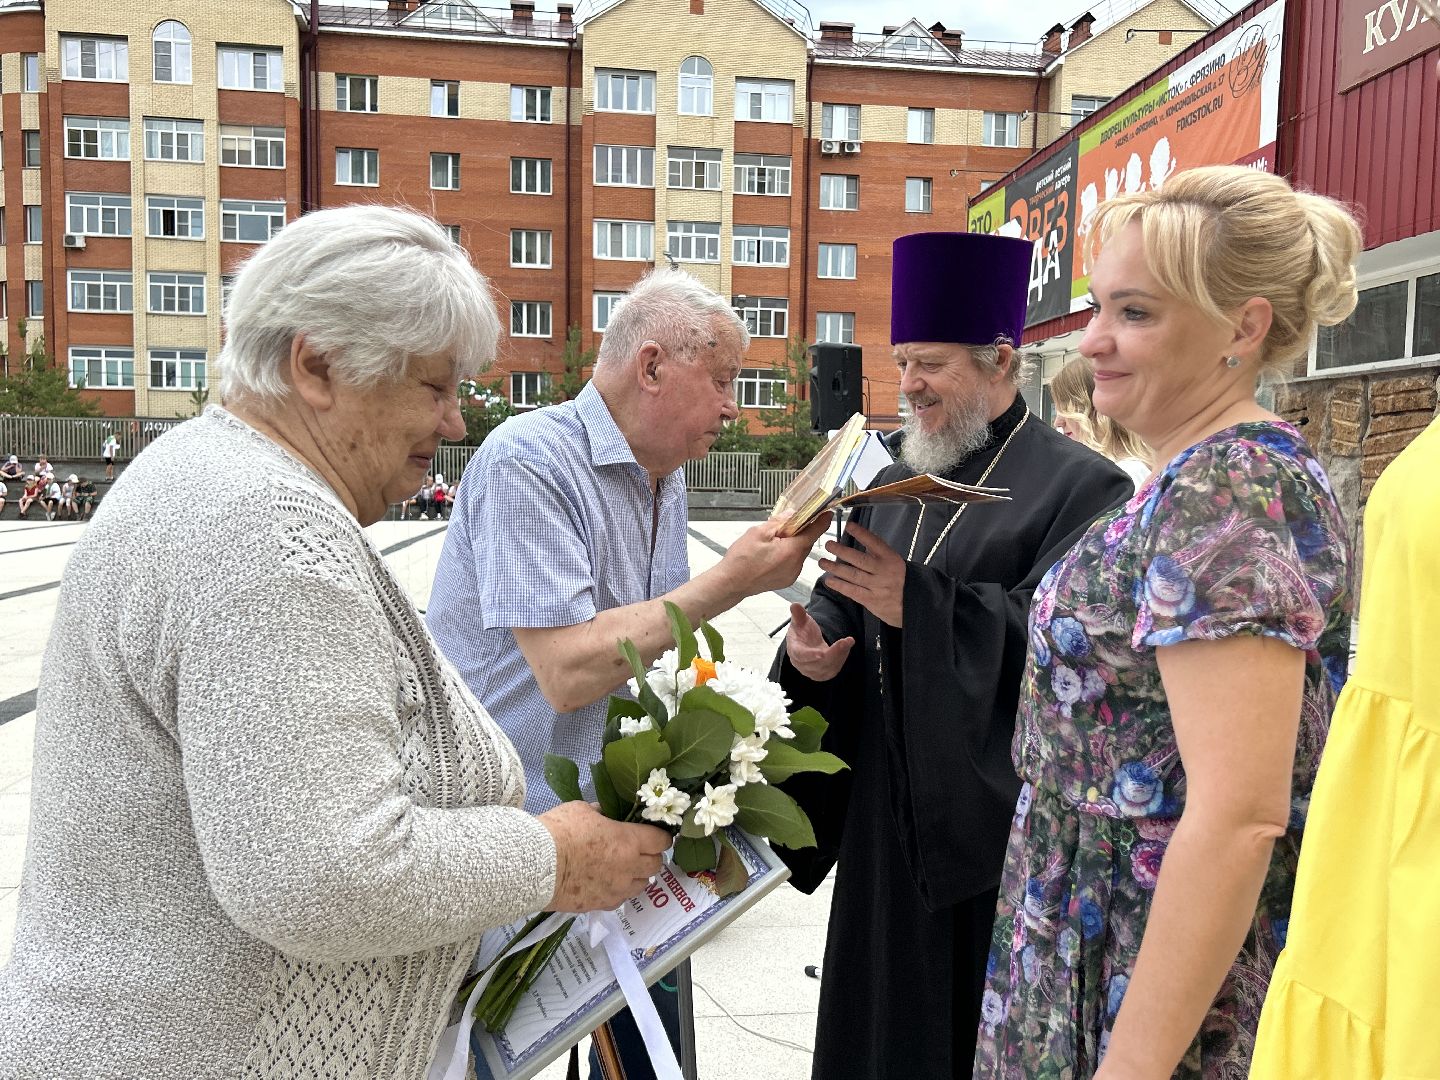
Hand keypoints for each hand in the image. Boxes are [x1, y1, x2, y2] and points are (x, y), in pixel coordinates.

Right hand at [538, 802, 669, 912]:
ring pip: (642, 885)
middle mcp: (629, 867)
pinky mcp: (602, 905)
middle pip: (656, 865)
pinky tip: (607, 883)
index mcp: (628, 840)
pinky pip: (621, 898)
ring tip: (624, 868)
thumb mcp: (583, 810)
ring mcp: (617, 889)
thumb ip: (602, 814)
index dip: (661, 836)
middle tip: (639, 849)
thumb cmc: (559, 831)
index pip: (661, 840)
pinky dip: (620, 890)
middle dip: (651, 856)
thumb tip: (607, 816)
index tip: (656, 833)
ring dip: (638, 875)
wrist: (534, 866)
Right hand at [719, 512, 831, 597]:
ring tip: (773, 541)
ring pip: (798, 552)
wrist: (730, 583)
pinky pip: (793, 562)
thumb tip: (792, 514)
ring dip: (792, 544)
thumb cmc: (741, 560)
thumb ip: (779, 522)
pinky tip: (772, 553)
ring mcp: (792, 574)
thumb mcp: (759, 532)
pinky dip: (787, 555)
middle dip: (799, 531)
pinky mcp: (786, 580)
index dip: (821, 520)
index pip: (814, 532)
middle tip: (786, 524)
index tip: (827, 513)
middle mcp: (796, 565)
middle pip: (806, 542)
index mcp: (792, 551)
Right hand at [784, 602, 853, 681]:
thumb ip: (798, 614)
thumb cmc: (802, 631)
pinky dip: (842, 658)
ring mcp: (812, 671)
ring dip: (840, 655)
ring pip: (828, 668)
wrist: (807, 642)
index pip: (800, 655)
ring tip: (848, 641)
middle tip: (846, 641)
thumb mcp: (800, 620)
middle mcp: (801, 664)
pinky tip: (846, 647)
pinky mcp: (822, 674)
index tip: (822, 653)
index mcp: (794, 650)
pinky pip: (834, 669)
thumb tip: (795, 605)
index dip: (810, 655)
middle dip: (834, 653)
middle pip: (818, 663)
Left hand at [817, 522, 905, 627]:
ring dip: (835, 568)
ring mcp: (878, 587)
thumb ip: (878, 553)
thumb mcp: (894, 562)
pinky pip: (853, 592)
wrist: (914, 605)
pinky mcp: (872, 601)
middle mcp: (884, 572)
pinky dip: (840, 586)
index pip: (875, 543)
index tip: (849, 525)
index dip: (861, 533)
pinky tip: (829, 580)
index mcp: (891, 559)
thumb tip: (858, 538)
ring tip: (822, 562)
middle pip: (860, 560)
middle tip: (828, 545)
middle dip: (842, 551)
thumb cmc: (900, 580)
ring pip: (853, 575)